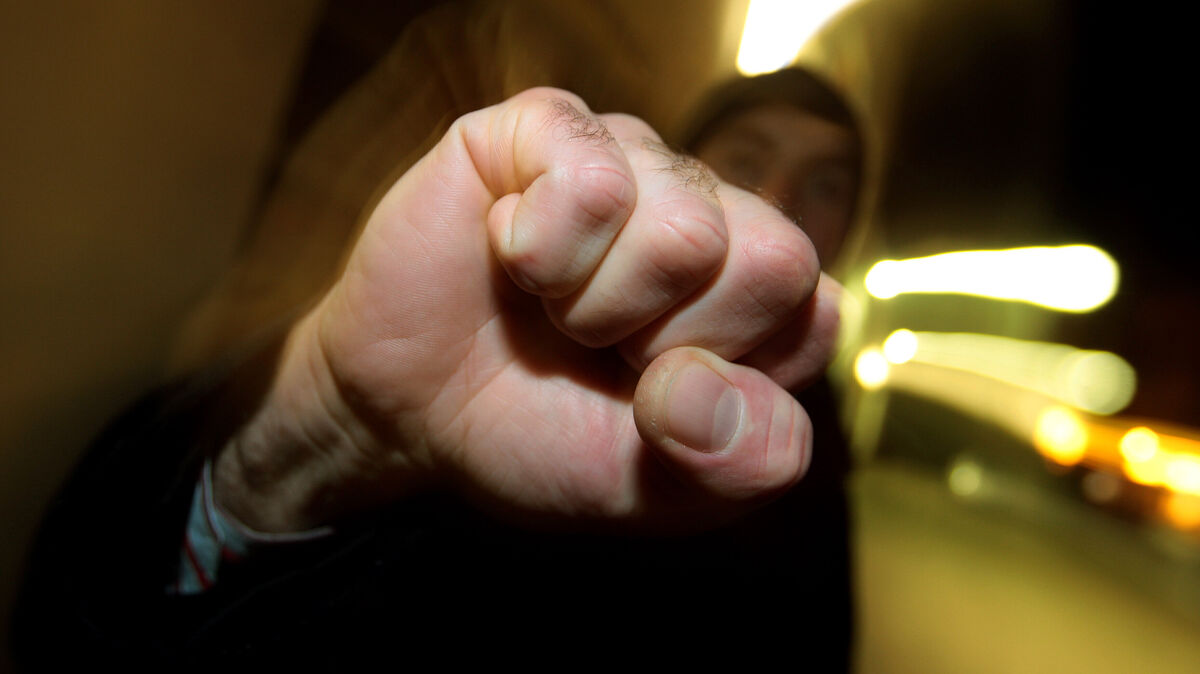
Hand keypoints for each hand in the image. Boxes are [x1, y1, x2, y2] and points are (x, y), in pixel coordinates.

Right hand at [214, 87, 840, 532]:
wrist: (407, 414)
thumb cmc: (537, 434)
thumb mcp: (654, 488)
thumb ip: (733, 464)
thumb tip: (708, 386)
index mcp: (754, 290)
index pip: (811, 315)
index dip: (724, 377)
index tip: (653, 397)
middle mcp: (707, 209)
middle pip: (772, 259)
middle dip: (669, 342)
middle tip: (601, 349)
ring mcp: (631, 158)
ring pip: (686, 228)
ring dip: (595, 306)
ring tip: (552, 308)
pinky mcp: (548, 126)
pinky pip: (590, 177)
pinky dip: (539, 250)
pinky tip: (513, 256)